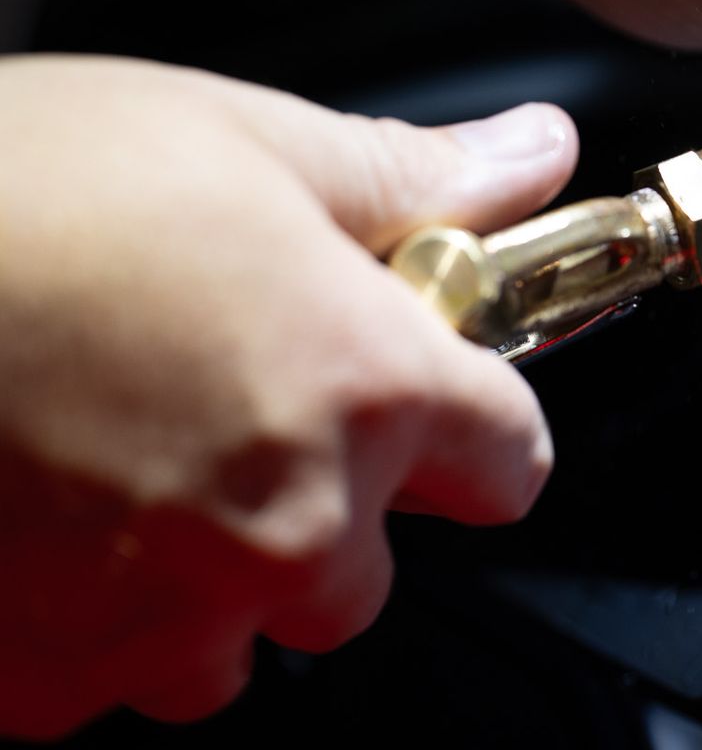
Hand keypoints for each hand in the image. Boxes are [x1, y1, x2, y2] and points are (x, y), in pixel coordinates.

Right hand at [0, 56, 574, 736]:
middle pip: (368, 569)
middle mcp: (282, 530)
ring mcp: (153, 622)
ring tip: (114, 453)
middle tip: (228, 400)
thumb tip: (534, 154)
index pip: (511, 460)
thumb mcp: (244, 139)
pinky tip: (38, 507)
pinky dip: (88, 616)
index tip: (430, 392)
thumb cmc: (19, 184)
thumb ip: (413, 177)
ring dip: (203, 575)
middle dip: (327, 501)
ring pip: (237, 643)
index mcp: (364, 392)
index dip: (476, 420)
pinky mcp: (34, 678)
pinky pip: (106, 677)